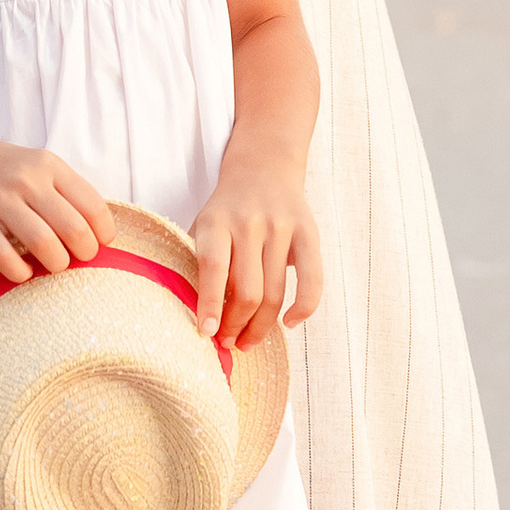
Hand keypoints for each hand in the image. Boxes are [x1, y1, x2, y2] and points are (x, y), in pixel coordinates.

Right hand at [0, 131, 116, 287]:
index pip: (92, 205)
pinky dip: (20, 272)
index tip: (100, 244)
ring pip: (43, 244)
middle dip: (85, 253)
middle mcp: (26, 180)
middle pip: (73, 228)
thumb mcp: (36, 164)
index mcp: (48, 165)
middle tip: (80, 259)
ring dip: (56, 264)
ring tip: (54, 265)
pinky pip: (4, 256)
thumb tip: (95, 231)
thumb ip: (64, 190)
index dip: (103, 233)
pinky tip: (23, 272)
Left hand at [189, 162, 322, 345]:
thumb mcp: (204, 225)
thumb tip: (196, 317)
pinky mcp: (308, 232)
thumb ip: (198, 262)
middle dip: (235, 326)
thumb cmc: (227, 209)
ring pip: (274, 292)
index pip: (214, 268)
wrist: (264, 167)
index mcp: (217, 222)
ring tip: (247, 341)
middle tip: (227, 343)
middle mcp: (250, 223)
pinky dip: (304, 308)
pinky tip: (290, 324)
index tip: (206, 334)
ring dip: (261, 326)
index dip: (210, 304)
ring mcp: (282, 227)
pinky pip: (312, 279)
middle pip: (247, 290)